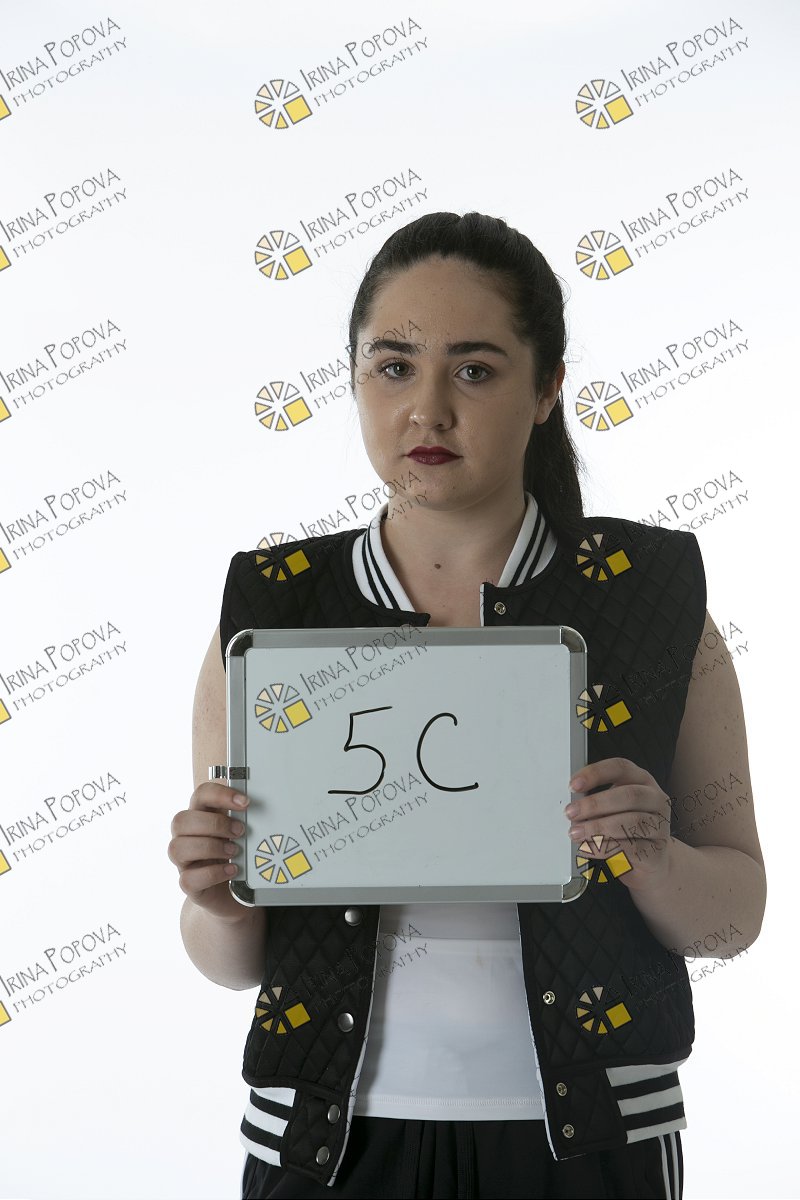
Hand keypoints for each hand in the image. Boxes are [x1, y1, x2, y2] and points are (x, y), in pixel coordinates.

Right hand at [168, 781, 248, 919]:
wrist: (234, 895)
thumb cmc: (237, 857)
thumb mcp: (243, 835)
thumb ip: (246, 820)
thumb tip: (263, 809)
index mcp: (201, 817)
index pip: (201, 795)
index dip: (220, 794)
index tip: (245, 802)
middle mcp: (187, 837)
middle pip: (181, 820)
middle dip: (214, 823)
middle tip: (240, 831)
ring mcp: (184, 862)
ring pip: (177, 847)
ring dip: (210, 847)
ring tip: (235, 852)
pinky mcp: (189, 884)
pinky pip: (188, 879)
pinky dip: (213, 874)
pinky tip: (232, 871)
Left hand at [565, 756, 673, 892]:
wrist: (651, 859)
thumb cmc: (627, 826)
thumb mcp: (613, 807)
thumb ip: (596, 801)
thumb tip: (571, 803)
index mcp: (642, 780)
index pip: (620, 768)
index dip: (596, 773)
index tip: (573, 785)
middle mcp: (655, 799)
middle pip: (629, 796)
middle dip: (595, 804)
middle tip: (571, 812)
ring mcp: (660, 825)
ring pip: (631, 822)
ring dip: (598, 828)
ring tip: (576, 833)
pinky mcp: (657, 850)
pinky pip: (631, 848)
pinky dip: (606, 848)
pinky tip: (589, 848)